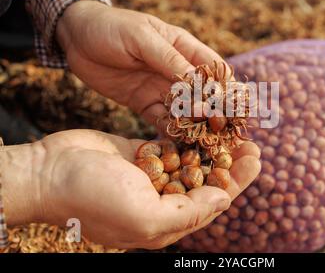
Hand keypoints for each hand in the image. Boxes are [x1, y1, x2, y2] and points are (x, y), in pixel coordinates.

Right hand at [1, 129, 259, 248]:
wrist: (50, 173)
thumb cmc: (94, 198)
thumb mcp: (145, 216)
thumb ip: (188, 213)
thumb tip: (224, 201)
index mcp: (166, 221)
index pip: (212, 203)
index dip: (237, 182)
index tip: (255, 159)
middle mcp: (162, 200)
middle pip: (207, 181)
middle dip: (229, 163)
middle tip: (251, 142)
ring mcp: (151, 175)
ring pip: (191, 162)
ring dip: (212, 147)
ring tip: (232, 129)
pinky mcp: (140, 153)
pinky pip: (170, 145)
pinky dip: (188, 136)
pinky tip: (205, 123)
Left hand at [56, 1, 228, 130]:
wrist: (75, 36)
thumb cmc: (112, 27)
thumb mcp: (142, 38)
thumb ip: (171, 60)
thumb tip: (201, 84)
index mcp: (184, 48)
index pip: (214, 70)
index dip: (226, 89)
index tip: (234, 109)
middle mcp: (177, 70)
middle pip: (203, 94)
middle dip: (214, 113)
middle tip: (223, 134)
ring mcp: (161, 88)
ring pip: (185, 110)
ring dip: (195, 126)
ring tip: (205, 144)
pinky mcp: (143, 102)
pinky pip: (161, 119)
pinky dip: (170, 131)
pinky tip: (178, 144)